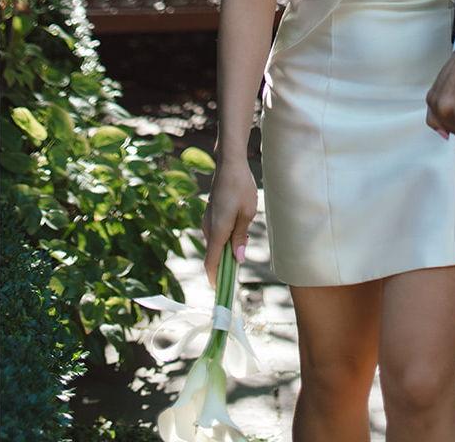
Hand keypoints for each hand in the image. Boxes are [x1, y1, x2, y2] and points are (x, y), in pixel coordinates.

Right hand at [202, 157, 258, 287]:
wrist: (230, 163)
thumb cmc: (241, 187)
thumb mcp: (247, 213)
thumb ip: (241, 237)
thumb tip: (237, 259)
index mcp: (217, 230)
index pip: (211, 263)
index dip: (215, 278)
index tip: (221, 291)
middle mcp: (208, 227)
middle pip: (213, 255)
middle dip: (224, 265)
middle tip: (239, 271)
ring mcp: (207, 220)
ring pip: (216, 243)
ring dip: (226, 250)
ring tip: (242, 245)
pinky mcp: (210, 214)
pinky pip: (216, 233)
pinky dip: (225, 239)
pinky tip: (238, 230)